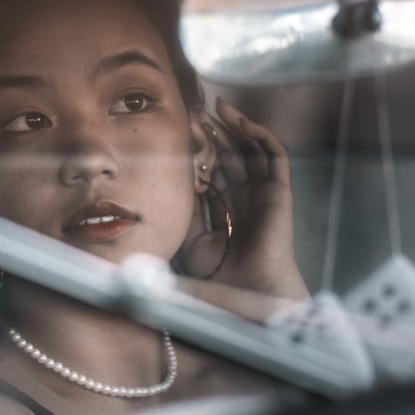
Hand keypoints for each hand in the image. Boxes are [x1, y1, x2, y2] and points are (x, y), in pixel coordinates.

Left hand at [178, 98, 308, 304]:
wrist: (253, 307)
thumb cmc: (220, 293)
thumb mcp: (182, 255)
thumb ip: (166, 234)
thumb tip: (133, 223)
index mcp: (218, 226)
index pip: (202, 182)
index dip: (188, 160)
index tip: (168, 139)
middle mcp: (242, 210)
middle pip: (226, 163)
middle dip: (208, 138)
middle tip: (188, 115)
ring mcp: (262, 201)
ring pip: (250, 154)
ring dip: (233, 130)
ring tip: (213, 108)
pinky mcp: (280, 195)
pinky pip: (275, 157)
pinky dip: (260, 135)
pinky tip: (238, 120)